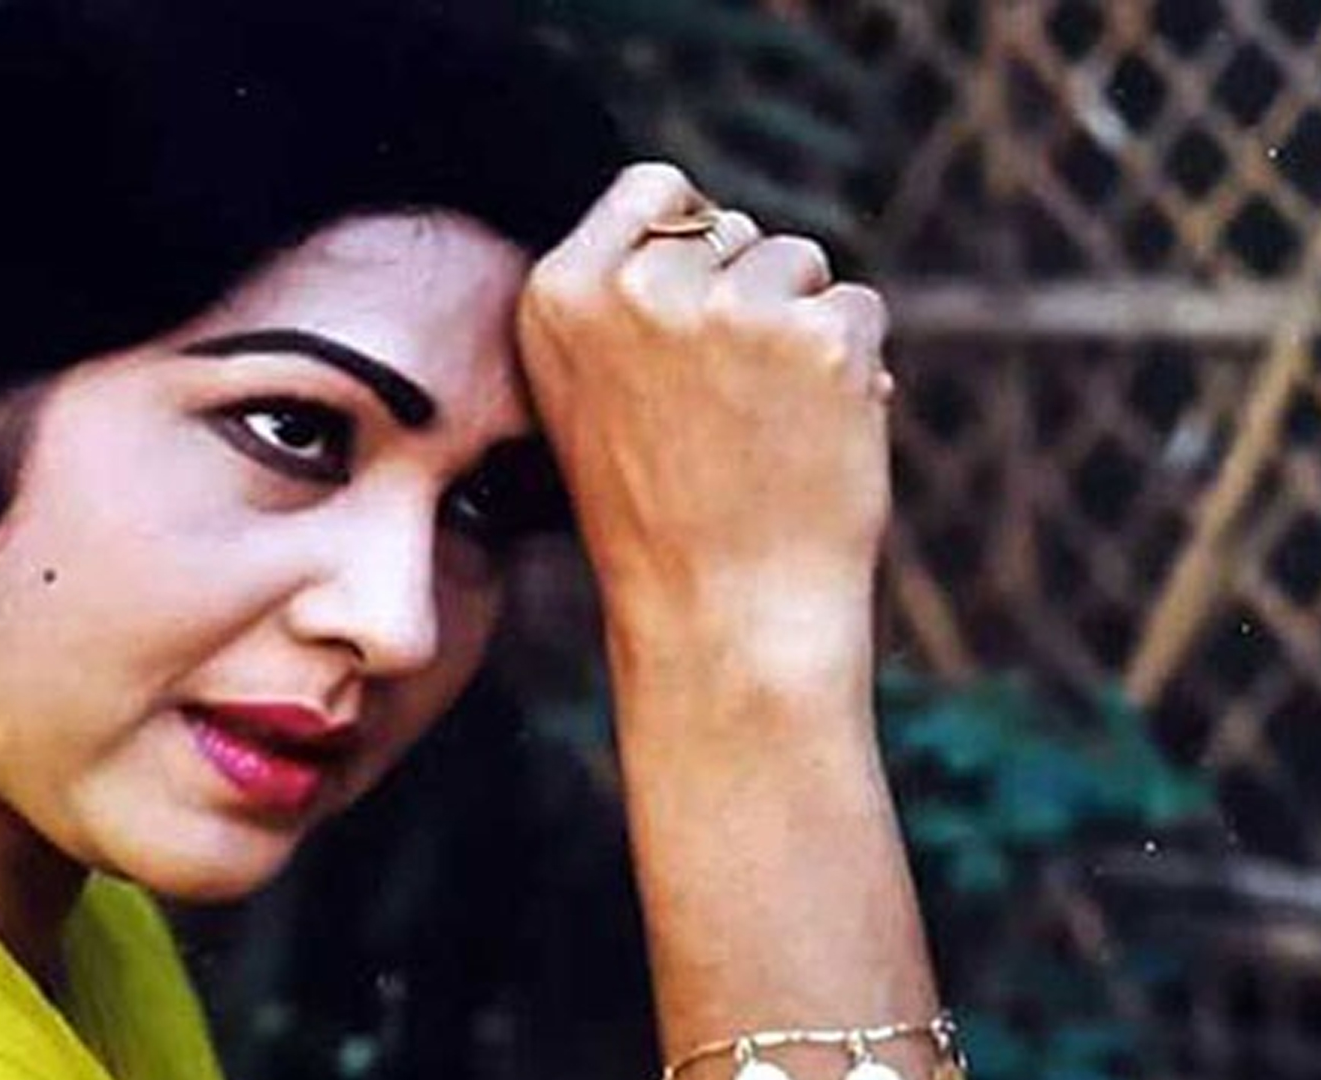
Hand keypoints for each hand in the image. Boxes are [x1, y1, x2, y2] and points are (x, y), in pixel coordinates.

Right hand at [517, 163, 890, 652]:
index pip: (652, 187)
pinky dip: (854, 367)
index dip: (689, 241)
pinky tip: (812, 436)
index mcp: (558, 293)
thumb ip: (626, 299)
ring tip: (763, 425)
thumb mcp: (592, 391)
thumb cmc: (659, 512)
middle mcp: (636, 287)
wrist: (720, 616)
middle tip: (723, 406)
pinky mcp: (818, 338)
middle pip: (731, 226)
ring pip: (798, 263)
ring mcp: (729, 309)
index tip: (691, 316)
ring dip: (800, 327)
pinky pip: (857, 310)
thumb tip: (714, 222)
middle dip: (746, 294)